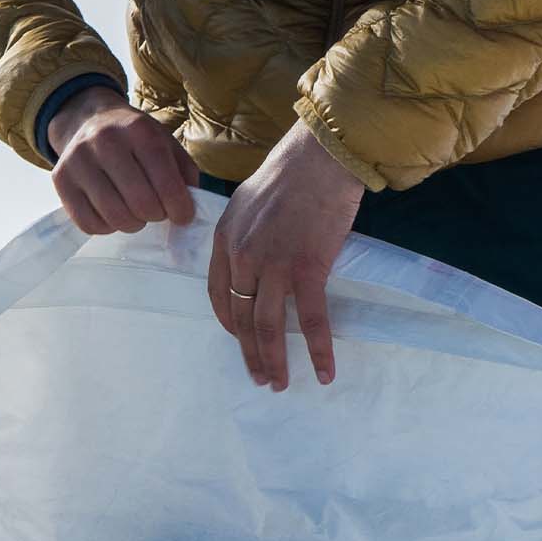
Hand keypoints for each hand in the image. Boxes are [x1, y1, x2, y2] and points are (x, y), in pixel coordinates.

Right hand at [47, 87, 195, 237]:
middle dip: (156, 215)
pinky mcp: (61, 179)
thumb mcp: (167, 144)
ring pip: (114, 217)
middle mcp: (105, 141)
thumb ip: (184, 174)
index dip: (179, 206)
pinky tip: (112, 213)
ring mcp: (78, 160)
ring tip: (136, 213)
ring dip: (133, 224)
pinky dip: (106, 227)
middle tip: (156, 211)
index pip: (165, 179)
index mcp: (139, 129)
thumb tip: (188, 211)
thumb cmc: (137, 139)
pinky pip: (88, 223)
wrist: (91, 120)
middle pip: (140, 202)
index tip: (183, 216)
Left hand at [206, 123, 366, 389]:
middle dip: (251, 353)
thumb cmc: (292, 172)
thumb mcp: (249, 199)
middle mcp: (242, 256)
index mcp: (226, 239)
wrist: (321, 157)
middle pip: (241, 318)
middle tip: (261, 378)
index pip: (219, 294)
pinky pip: (311, 320)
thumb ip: (245, 231)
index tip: (242, 342)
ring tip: (279, 383)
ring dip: (274, 360)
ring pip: (267, 326)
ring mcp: (273, 265)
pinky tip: (323, 371)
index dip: (230, 325)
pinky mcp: (306, 269)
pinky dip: (318, 350)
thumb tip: (255, 254)